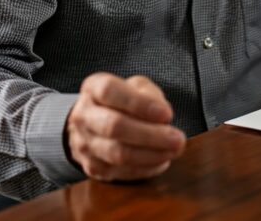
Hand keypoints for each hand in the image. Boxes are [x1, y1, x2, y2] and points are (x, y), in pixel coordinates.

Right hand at [66, 73, 185, 180]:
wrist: (95, 125)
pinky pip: (121, 172)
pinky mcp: (92, 167)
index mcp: (93, 88)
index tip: (167, 114)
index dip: (139, 103)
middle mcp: (83, 116)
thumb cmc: (123, 102)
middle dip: (151, 135)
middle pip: (114, 126)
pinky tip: (161, 160)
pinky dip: (146, 168)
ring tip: (174, 150)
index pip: (110, 92)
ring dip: (152, 154)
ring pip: (118, 154)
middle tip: (177, 139)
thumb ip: (150, 96)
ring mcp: (84, 144)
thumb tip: (163, 117)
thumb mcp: (137, 88)